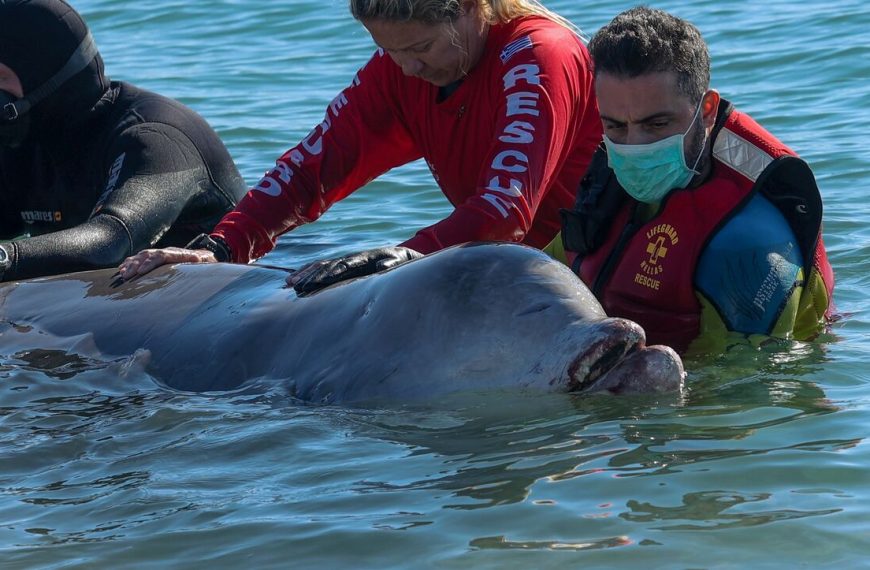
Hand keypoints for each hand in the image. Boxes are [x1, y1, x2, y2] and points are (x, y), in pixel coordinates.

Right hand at [117, 247, 216, 280]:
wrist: (207, 257)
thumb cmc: (207, 264)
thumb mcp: (207, 264)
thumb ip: (201, 263)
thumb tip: (197, 260)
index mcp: (178, 254)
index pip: (161, 256)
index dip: (150, 263)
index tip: (141, 271)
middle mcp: (168, 252)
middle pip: (148, 255)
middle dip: (136, 265)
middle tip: (126, 275)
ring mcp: (162, 253)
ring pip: (142, 256)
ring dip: (131, 264)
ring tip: (122, 274)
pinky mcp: (158, 258)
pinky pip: (141, 258)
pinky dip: (131, 263)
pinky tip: (122, 269)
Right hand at [287, 246, 421, 293]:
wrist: (403, 256)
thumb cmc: (404, 262)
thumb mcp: (402, 262)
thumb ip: (392, 264)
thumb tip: (382, 266)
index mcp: (364, 258)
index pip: (341, 266)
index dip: (327, 274)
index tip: (313, 283)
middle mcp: (351, 258)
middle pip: (326, 266)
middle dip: (310, 276)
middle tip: (294, 286)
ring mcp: (346, 262)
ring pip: (321, 267)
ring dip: (305, 275)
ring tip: (288, 284)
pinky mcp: (344, 267)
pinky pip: (323, 269)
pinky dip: (308, 273)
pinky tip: (295, 281)